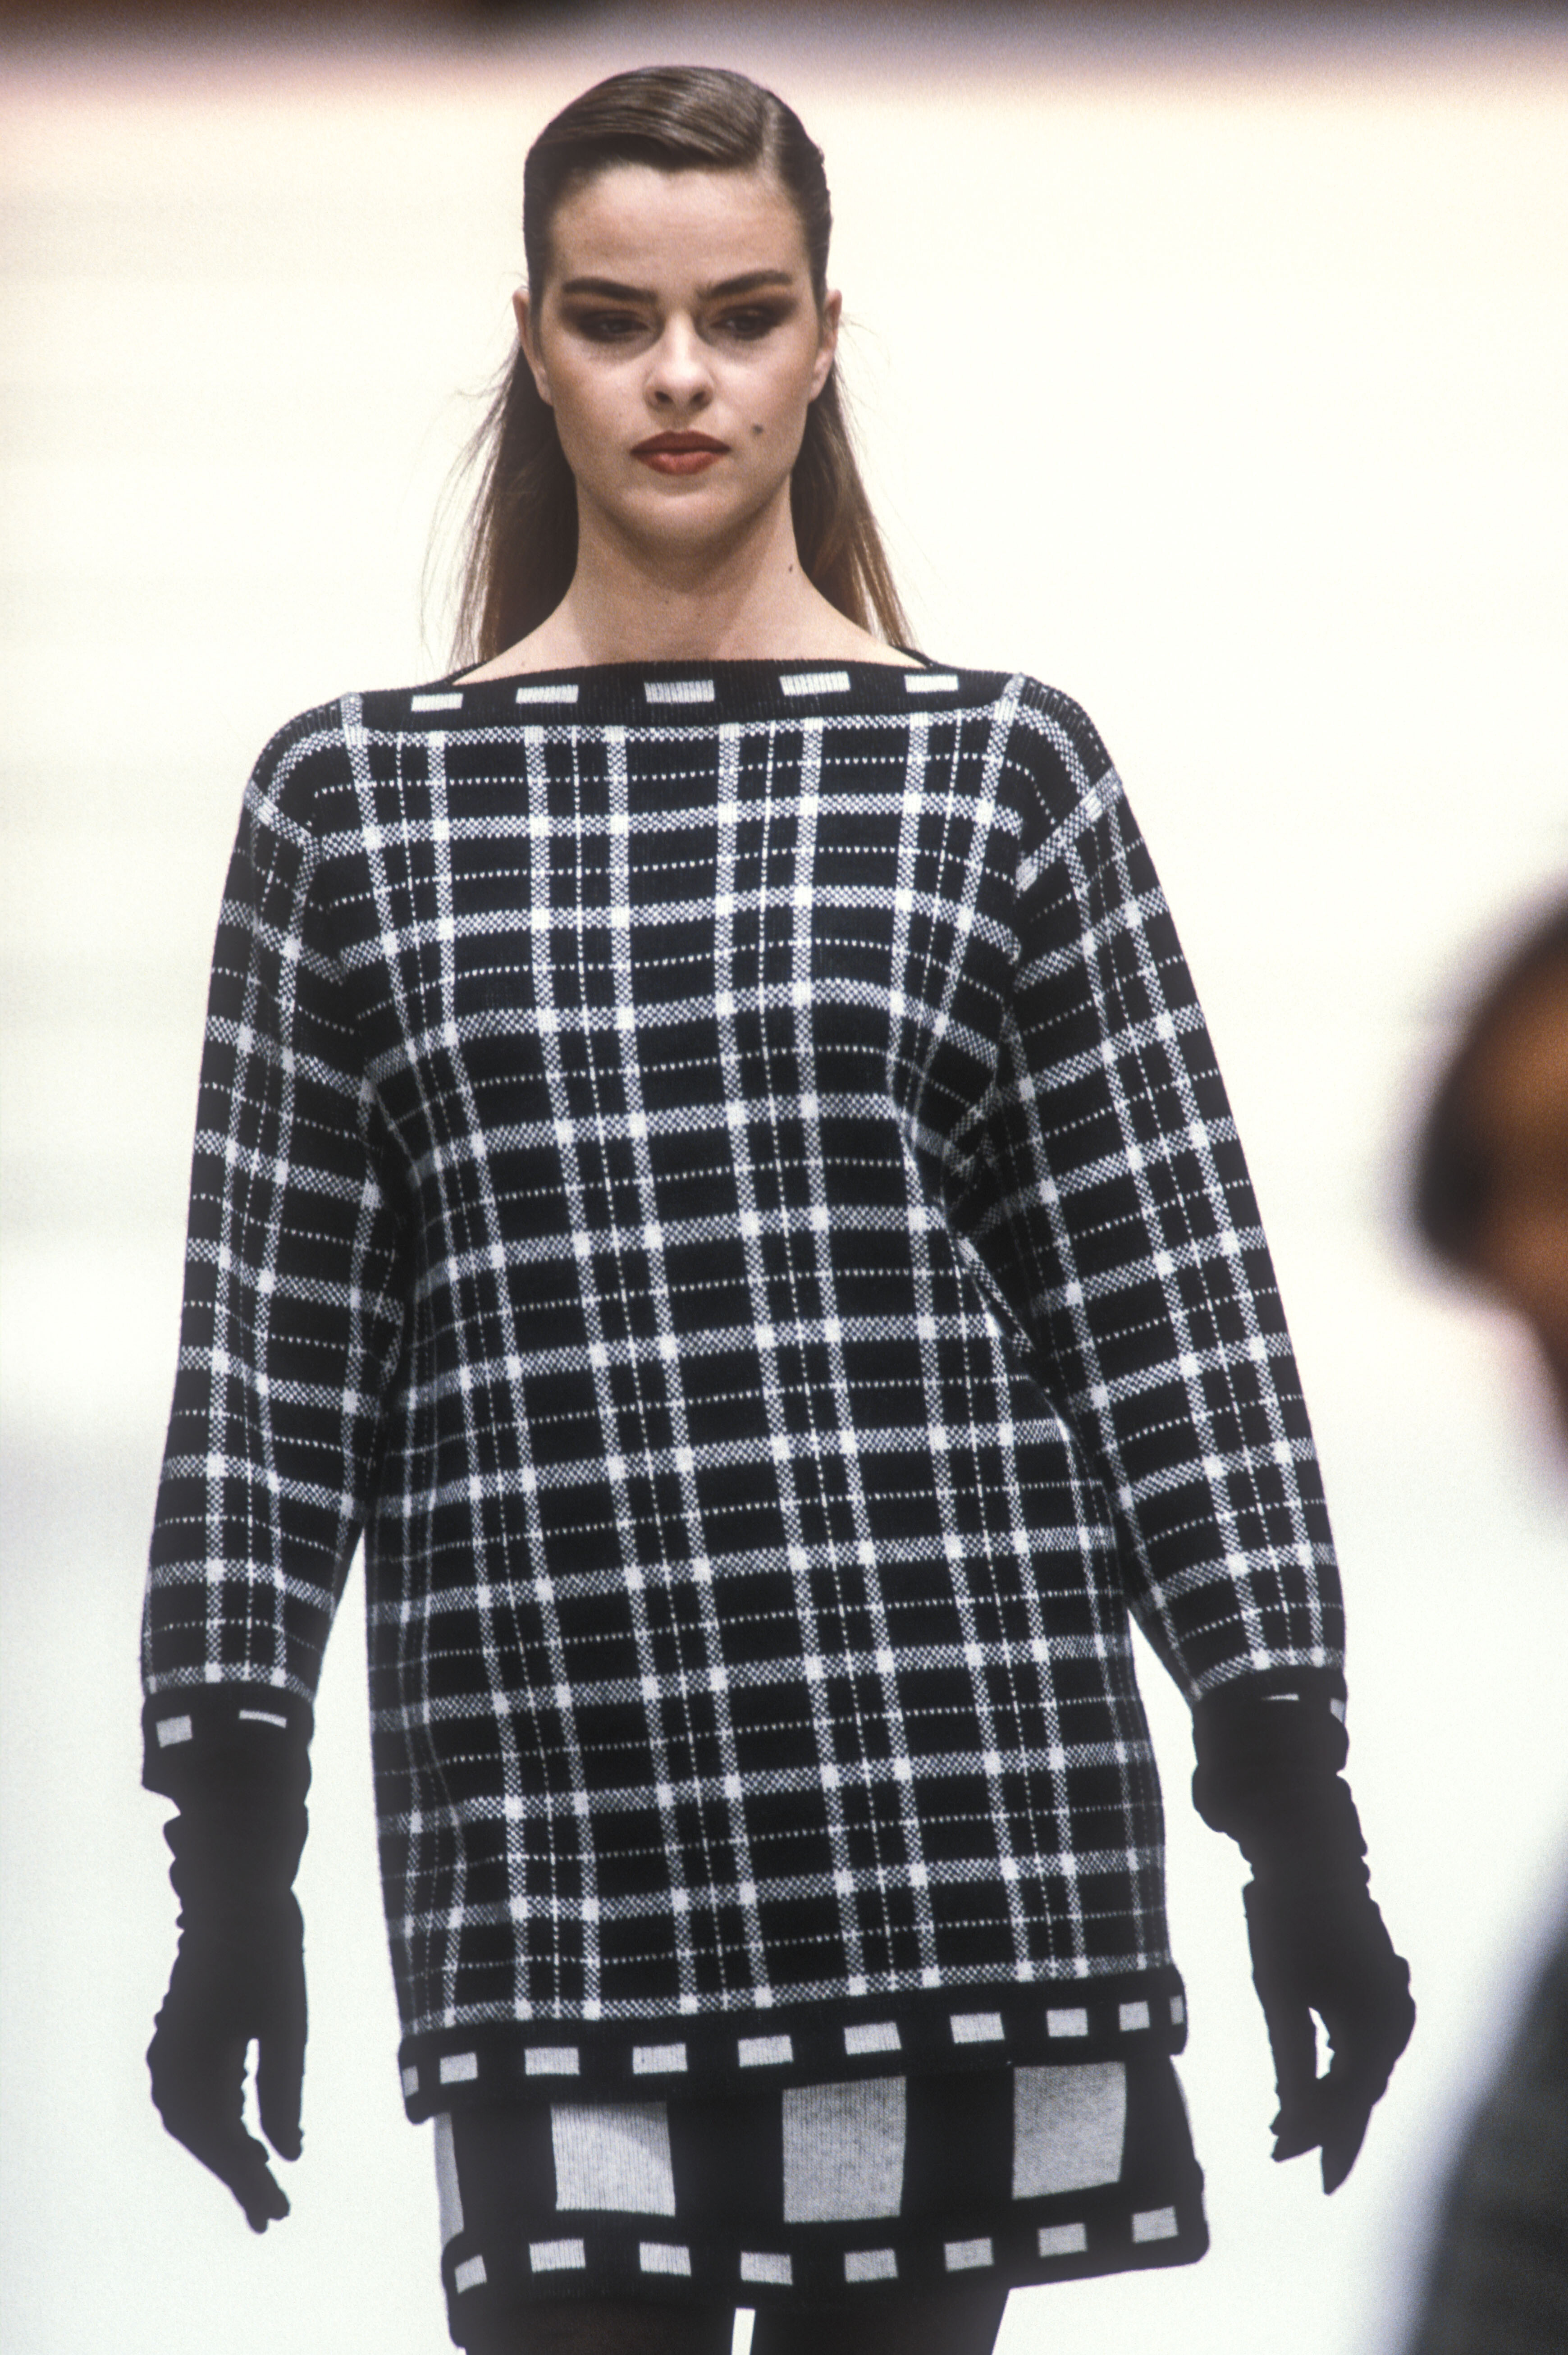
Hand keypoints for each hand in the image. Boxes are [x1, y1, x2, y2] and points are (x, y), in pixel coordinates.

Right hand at [148, 1890, 305, 2230]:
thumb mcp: (286, 2021)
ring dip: (229, 2151)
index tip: (275, 2211)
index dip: (245, 2179)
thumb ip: (283, 2088)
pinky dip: (225, 2120)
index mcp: (190, 2058)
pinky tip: (254, 2138)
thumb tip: (287, 2153)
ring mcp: (175, 2047)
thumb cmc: (268, 1948)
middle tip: (273, 2213)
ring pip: (197, 2118)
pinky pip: (199, 2093)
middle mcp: (171, 2059)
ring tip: (264, 2186)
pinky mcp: (187, 2035)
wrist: (239, 1889)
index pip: (217, 2137)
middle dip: (235, 2174)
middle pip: (201, 2135)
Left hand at [1243, 1871, 1414, 2192]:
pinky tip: (1310, 2083)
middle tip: (1279, 2150)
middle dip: (1322, 2121)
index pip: (1349, 2097)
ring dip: (1328, 2095)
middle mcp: (1395, 2014)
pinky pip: (1359, 2040)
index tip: (1279, 2158)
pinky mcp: (1376, 1987)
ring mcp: (1390, 2000)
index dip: (1316, 2134)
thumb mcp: (1279, 1992)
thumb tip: (1293, 2122)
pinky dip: (1334, 2065)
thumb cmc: (1287, 1918)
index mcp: (1378, 2019)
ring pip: (1361, 2065)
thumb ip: (1290, 2059)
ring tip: (1286, 2127)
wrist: (1305, 1851)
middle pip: (1360, 2085)